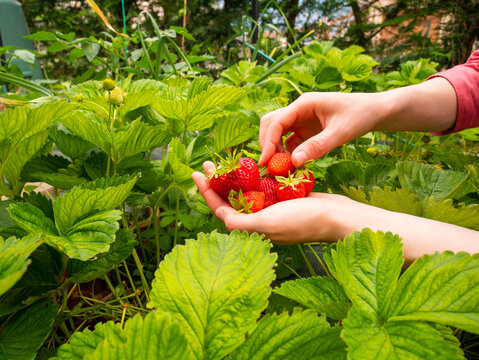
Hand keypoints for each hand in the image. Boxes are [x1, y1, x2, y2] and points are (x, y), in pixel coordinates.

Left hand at [192, 161, 351, 244]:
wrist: (335, 215)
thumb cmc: (303, 221)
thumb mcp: (268, 224)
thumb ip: (241, 223)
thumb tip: (219, 217)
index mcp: (252, 227)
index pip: (221, 209)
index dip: (207, 192)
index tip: (197, 174)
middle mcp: (259, 219)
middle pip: (231, 198)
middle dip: (218, 182)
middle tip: (208, 163)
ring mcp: (272, 208)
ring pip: (247, 190)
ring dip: (234, 176)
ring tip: (225, 161)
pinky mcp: (284, 198)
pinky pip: (264, 185)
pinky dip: (255, 175)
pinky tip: (250, 163)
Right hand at [259, 92, 381, 166]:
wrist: (374, 111)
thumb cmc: (360, 116)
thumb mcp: (340, 133)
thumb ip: (317, 146)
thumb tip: (294, 162)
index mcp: (303, 104)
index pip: (276, 122)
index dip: (267, 142)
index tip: (265, 162)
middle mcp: (298, 110)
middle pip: (270, 125)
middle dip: (267, 145)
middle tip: (269, 167)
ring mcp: (301, 120)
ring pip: (277, 133)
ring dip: (276, 150)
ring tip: (282, 169)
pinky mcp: (306, 130)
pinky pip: (289, 142)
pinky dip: (287, 154)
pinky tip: (294, 166)